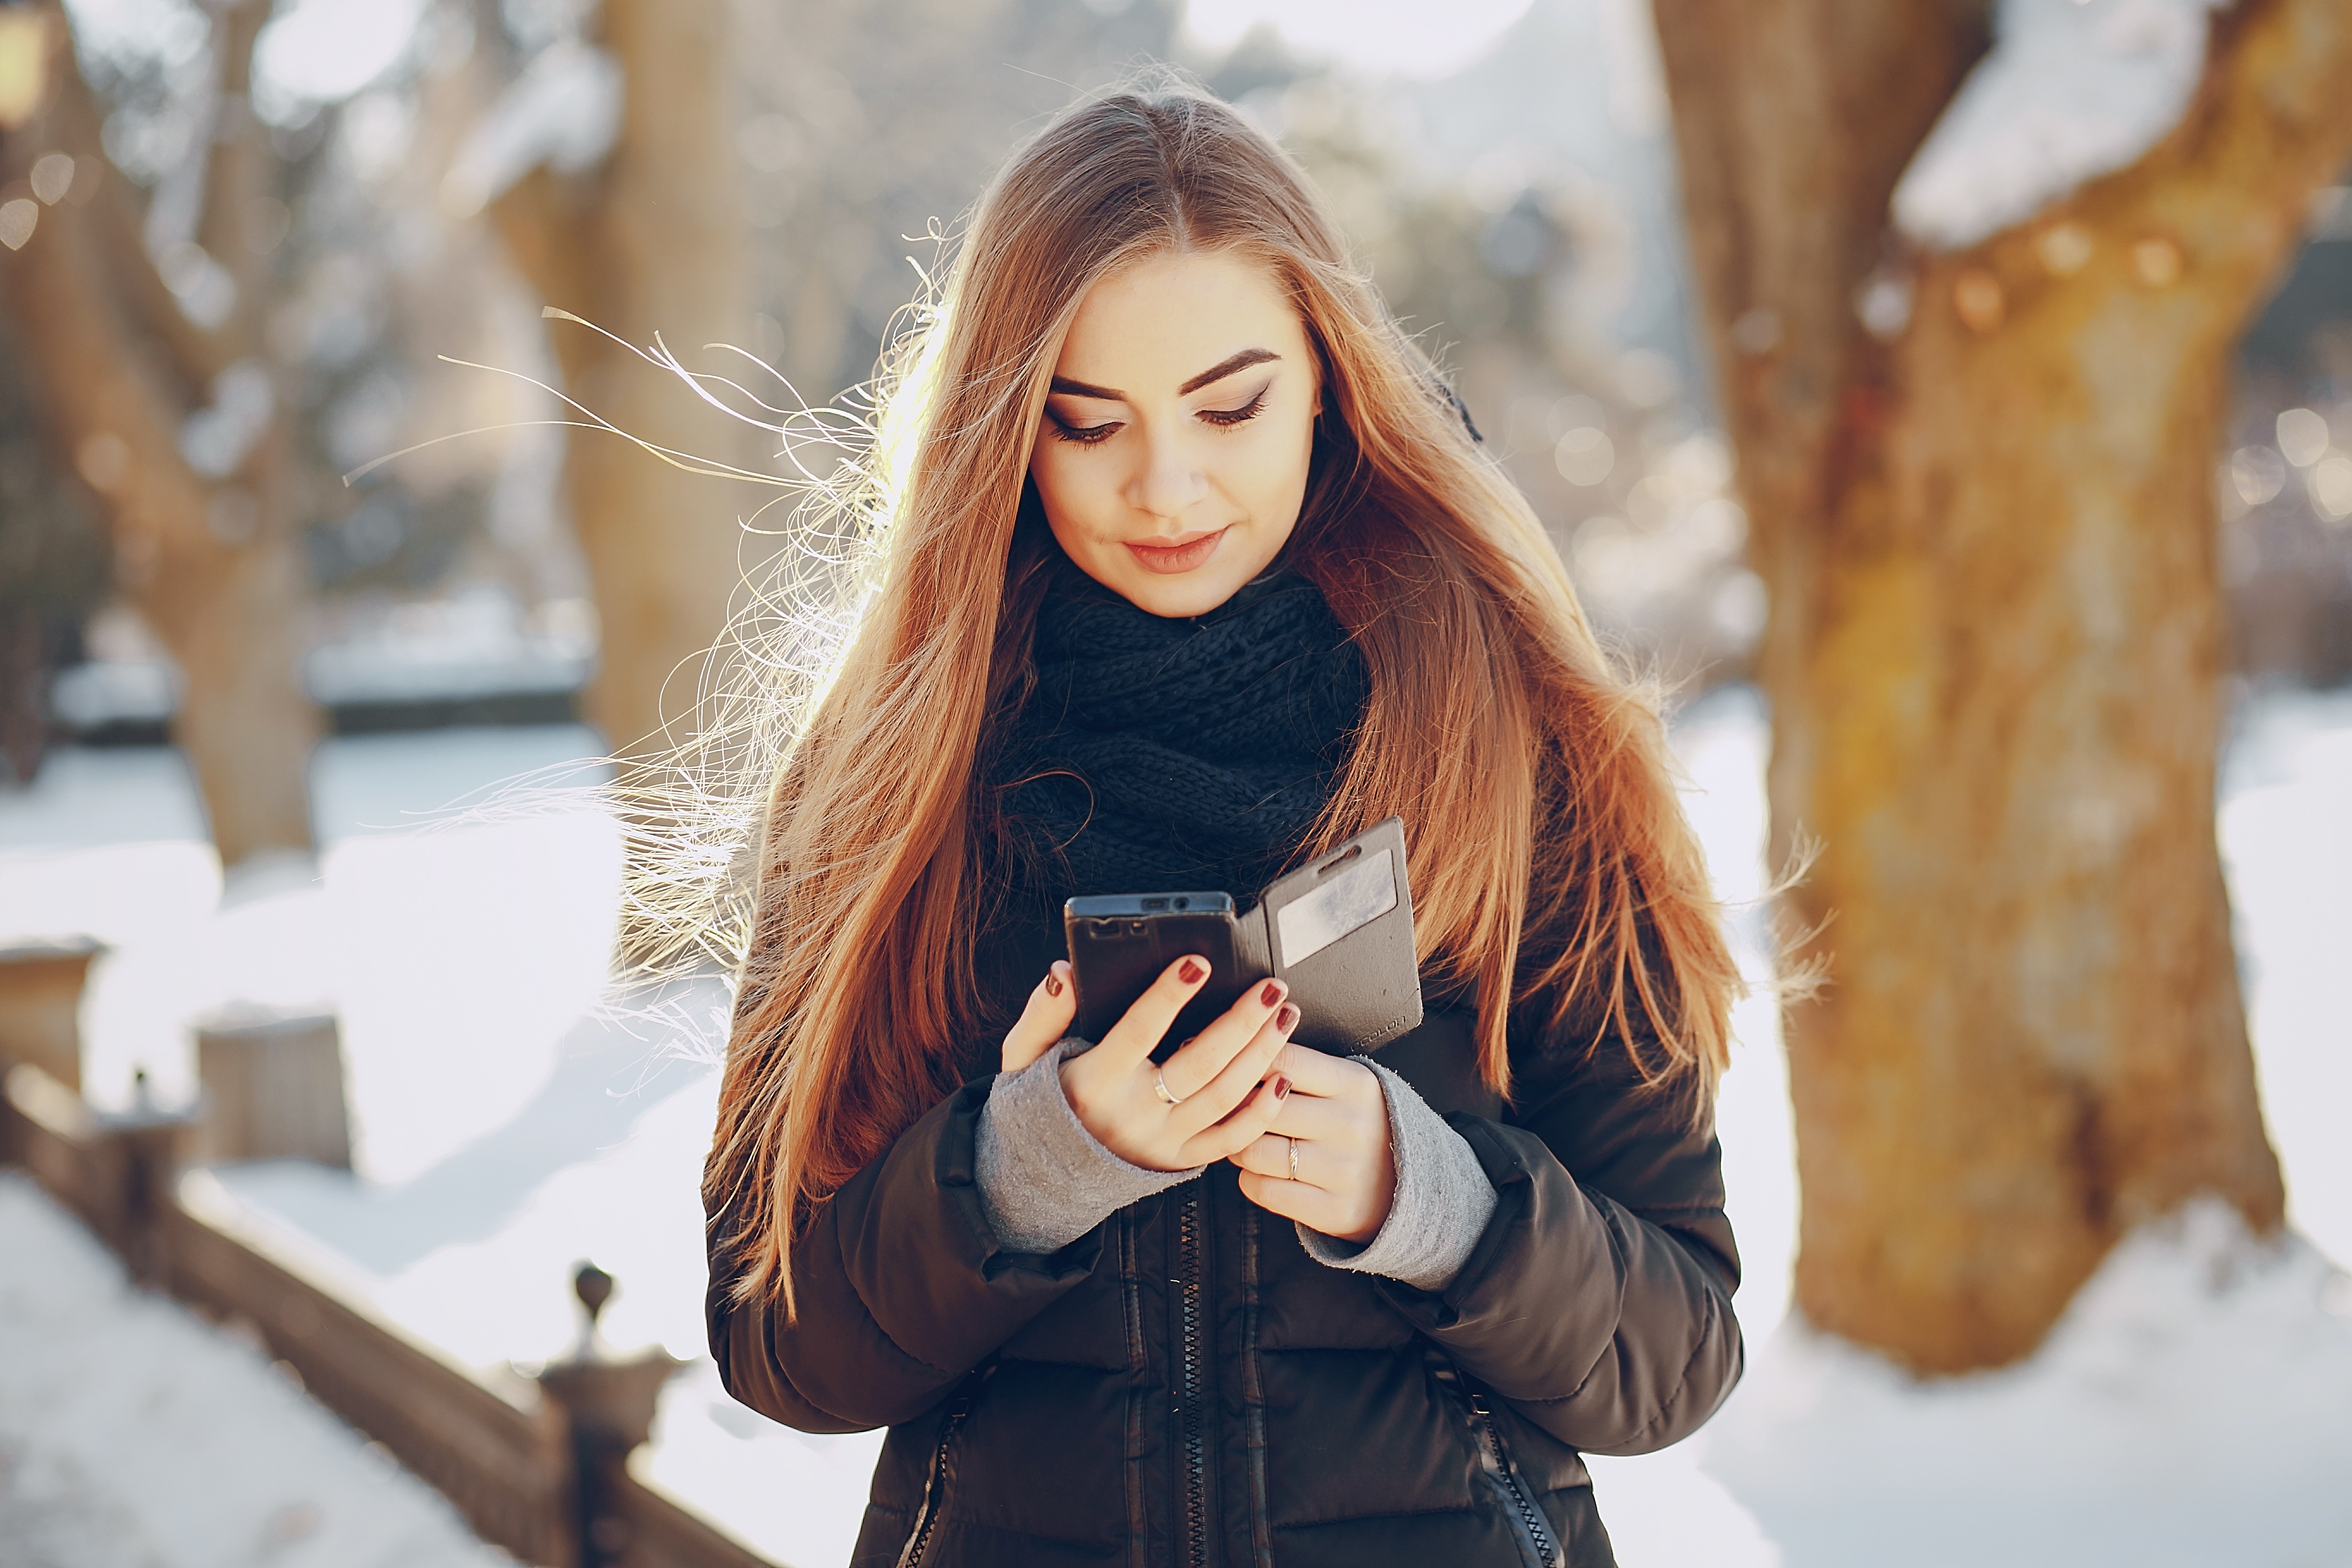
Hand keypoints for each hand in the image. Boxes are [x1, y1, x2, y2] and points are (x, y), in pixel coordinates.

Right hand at [1010, 955, 1298, 1171]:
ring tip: (1284, 1016)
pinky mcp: (1178, 1161)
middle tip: (1270, 988)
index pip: (1138, 1030)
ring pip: (1223, 1097)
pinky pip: (1229, 1141)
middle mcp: (1132, 1114)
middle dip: (1241, 1022)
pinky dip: (1261, 1111)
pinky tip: (1282, 1078)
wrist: (1044, 1175)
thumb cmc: (1038, 1104)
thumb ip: (1043, 1013)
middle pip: (1199, 1064)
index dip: (1169, 995)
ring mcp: (1160, 1142)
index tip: (1197, 962)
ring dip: (1261, 1055)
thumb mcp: (1023, 1057)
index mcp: (1094, 1080)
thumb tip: (1064, 971)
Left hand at [1229, 1044, 1394, 1243]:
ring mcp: (1344, 1170)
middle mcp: (1352, 1125)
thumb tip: (1241, 1050)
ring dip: (1238, 1148)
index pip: (1285, 1060)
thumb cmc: (1359, 1127)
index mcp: (1356, 1085)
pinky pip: (1264, 1191)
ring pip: (1256, 1152)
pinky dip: (1251, 1181)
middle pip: (1263, 1108)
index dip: (1247, 1062)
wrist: (1406, 1187)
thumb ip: (1302, 1068)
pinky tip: (1261, 1173)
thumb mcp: (1347, 1087)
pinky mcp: (1335, 1210)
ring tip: (1246, 1143)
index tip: (1232, 1069)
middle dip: (1237, 1110)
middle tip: (1232, 1112)